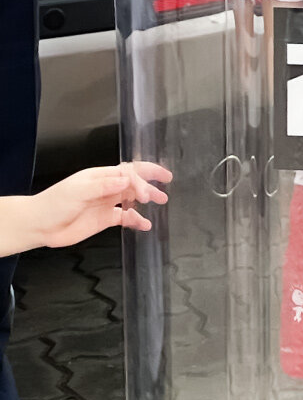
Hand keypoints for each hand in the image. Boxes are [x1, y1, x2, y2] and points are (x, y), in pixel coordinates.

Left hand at [30, 162, 171, 248]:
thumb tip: (126, 180)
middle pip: (134, 181)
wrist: (38, 226)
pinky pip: (125, 217)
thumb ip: (103, 186)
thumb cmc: (53, 204)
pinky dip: (137, 220)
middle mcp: (106, 188)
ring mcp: (106, 203)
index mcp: (100, 176)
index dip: (142, 180)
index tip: (148, 194)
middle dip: (151, 180)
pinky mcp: (104, 219)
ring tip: (163, 201)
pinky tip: (145, 224)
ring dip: (148, 198)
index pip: (128, 173)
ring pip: (133, 198)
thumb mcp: (78, 191)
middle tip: (167, 181)